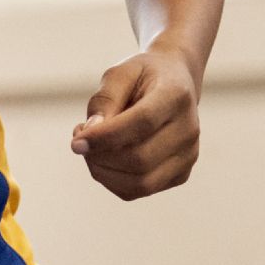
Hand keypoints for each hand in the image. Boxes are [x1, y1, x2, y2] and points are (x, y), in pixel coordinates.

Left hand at [71, 47, 201, 200]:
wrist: (175, 81)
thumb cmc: (142, 76)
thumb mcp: (119, 74)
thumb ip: (104, 101)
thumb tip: (87, 137)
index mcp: (176, 95)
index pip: (141, 123)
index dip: (105, 137)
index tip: (75, 142)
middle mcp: (189, 129)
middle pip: (140, 158)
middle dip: (100, 156)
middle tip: (79, 140)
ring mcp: (189, 155)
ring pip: (141, 183)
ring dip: (104, 172)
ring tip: (90, 150)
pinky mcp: (181, 174)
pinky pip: (140, 190)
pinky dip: (113, 180)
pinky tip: (104, 159)